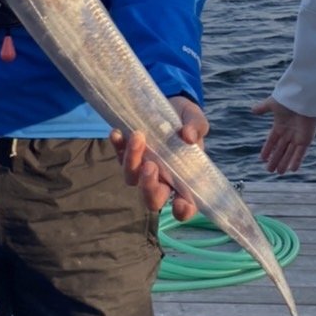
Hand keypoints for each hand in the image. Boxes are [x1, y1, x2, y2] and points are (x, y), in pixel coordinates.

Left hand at [111, 97, 208, 219]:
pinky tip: (117, 133)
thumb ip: (197, 128)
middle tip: (151, 166)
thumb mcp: (197, 121)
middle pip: (152, 199)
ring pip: (132, 178)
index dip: (182, 209)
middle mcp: (162, 179)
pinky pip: (119, 155)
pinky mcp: (129, 154)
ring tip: (138, 137)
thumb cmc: (188, 122)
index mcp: (184, 179)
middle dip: (149, 187)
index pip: (185, 204)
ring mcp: (143, 168)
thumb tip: (189, 135)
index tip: (180, 204)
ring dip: (132, 161)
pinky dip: (117, 146)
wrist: (172, 106)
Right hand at [252, 98, 315, 174]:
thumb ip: (262, 108)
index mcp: (280, 125)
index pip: (272, 140)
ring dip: (284, 163)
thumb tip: (252, 110)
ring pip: (289, 153)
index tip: (262, 158)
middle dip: (275, 159)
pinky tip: (292, 170)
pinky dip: (296, 160)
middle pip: (280, 149)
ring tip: (279, 173)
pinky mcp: (306, 139)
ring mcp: (297, 137)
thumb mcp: (272, 104)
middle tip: (269, 170)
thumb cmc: (288, 99)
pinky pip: (300, 152)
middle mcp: (288, 133)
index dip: (267, 149)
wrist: (303, 98)